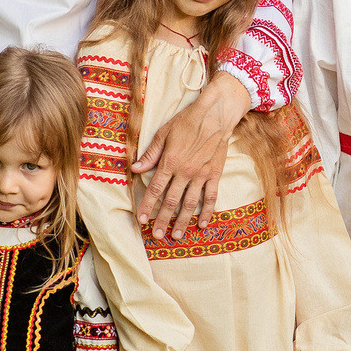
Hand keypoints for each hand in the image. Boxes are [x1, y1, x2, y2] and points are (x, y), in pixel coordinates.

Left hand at [134, 71, 242, 240]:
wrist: (215, 115)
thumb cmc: (187, 121)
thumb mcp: (163, 133)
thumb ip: (150, 154)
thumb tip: (135, 169)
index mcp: (170, 162)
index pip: (156, 189)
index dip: (147, 205)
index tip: (141, 220)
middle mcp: (185, 172)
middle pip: (172, 201)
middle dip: (163, 220)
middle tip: (158, 235)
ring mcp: (202, 175)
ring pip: (190, 203)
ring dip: (183, 221)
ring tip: (178, 235)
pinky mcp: (215, 174)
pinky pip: (211, 197)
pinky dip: (208, 212)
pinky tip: (203, 224)